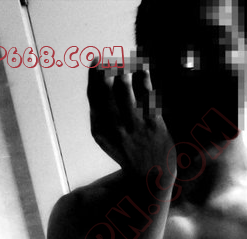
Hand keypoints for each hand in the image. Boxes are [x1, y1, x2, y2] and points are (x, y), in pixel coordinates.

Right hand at [87, 61, 174, 176]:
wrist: (150, 174)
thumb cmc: (127, 150)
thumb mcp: (105, 138)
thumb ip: (99, 114)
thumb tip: (95, 81)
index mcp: (100, 130)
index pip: (94, 97)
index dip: (94, 76)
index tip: (97, 60)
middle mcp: (115, 127)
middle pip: (107, 92)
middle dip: (106, 70)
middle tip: (108, 57)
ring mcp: (134, 126)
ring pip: (126, 91)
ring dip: (124, 72)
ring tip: (124, 61)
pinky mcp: (153, 124)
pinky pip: (147, 96)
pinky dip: (144, 79)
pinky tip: (143, 67)